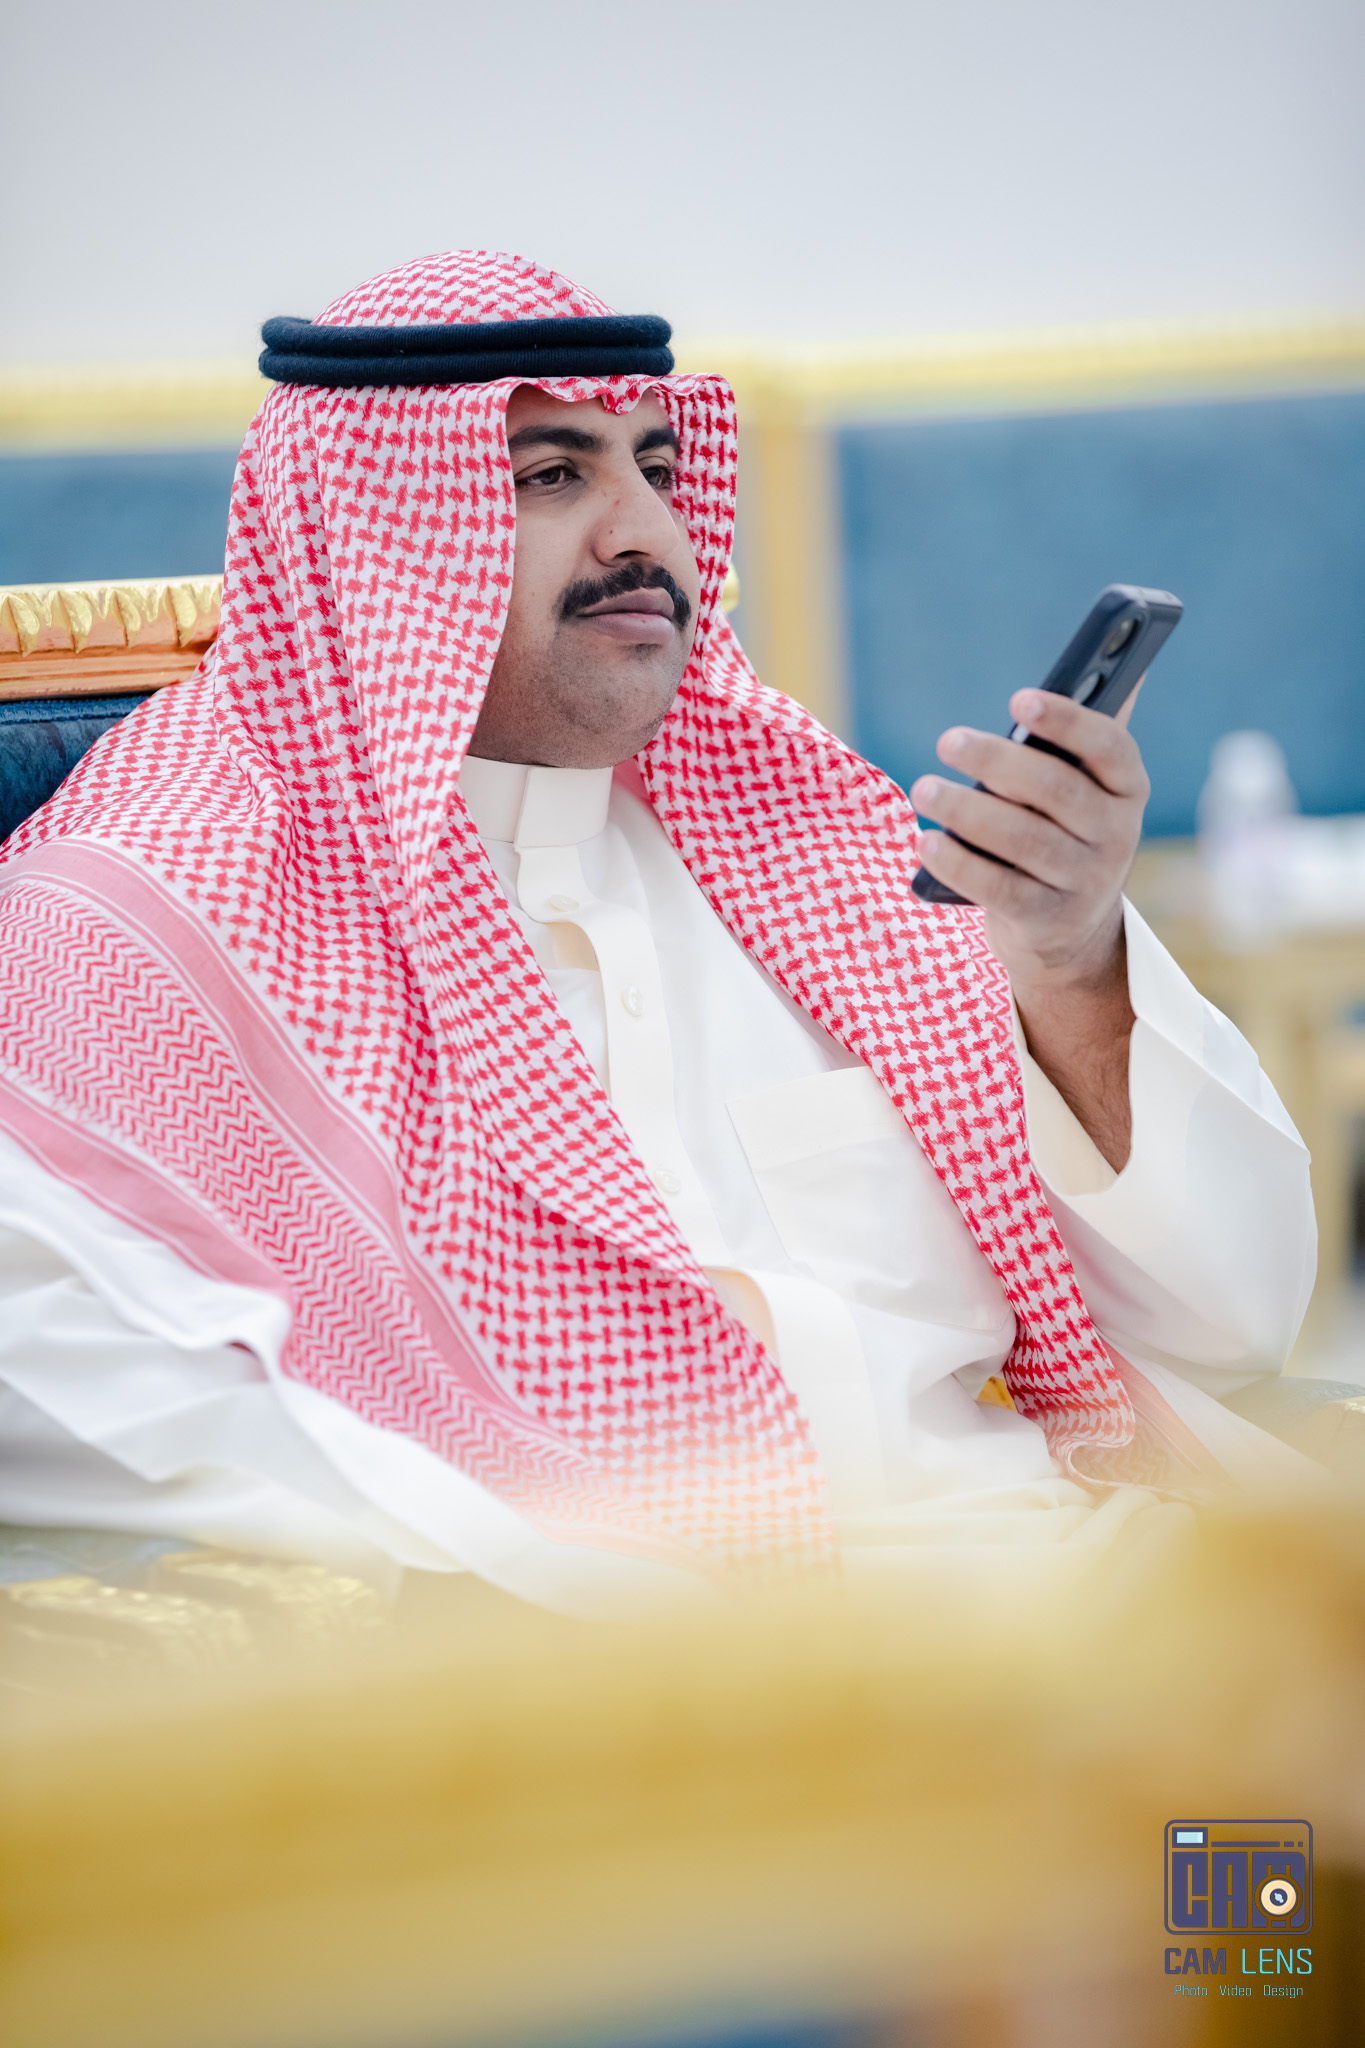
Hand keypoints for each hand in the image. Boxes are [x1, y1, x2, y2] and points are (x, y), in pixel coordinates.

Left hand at [910, 687, 1149, 1168]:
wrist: (1070, 931)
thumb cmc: (1065, 830)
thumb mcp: (1087, 787)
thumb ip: (1092, 732)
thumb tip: (1128, 660)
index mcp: (1128, 788)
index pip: (1111, 747)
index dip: (1067, 722)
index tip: (1018, 701)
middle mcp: (1116, 835)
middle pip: (1056, 791)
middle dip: (997, 762)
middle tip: (947, 741)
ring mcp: (1084, 883)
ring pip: (1022, 839)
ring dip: (967, 811)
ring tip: (924, 789)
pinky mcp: (1046, 920)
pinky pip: (998, 888)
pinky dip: (958, 863)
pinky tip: (925, 841)